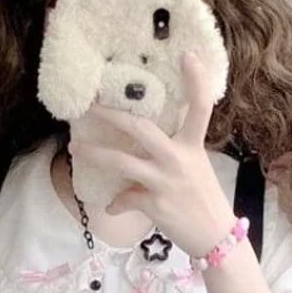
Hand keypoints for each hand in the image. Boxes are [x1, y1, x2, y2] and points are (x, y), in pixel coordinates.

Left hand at [71, 51, 235, 258]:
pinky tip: (112, 205)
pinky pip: (126, 198)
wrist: (215, 237)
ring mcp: (166, 182)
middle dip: (111, 115)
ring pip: (123, 162)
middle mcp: (180, 159)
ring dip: (95, 155)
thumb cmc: (202, 199)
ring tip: (76, 149)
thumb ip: (174, 151)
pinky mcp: (156, 205)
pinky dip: (116, 203)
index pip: (200, 107)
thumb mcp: (195, 167)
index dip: (197, 81)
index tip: (188, 55)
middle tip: (88, 105)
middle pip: (141, 128)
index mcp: (193, 146)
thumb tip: (141, 145)